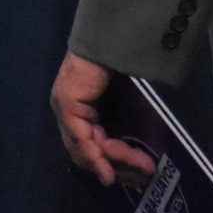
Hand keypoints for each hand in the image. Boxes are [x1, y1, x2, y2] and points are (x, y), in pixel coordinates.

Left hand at [50, 52, 157, 185]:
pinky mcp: (67, 103)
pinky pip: (79, 138)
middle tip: (144, 173)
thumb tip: (146, 161)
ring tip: (141, 165)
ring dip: (114, 161)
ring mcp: (65, 109)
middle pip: (87, 155)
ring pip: (84, 151)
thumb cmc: (125, 67)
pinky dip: (95, 155)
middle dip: (119, 167)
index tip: (142, 172)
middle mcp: (71, 115)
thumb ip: (132, 128)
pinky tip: (109, 167)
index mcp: (84, 115)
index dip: (117, 165)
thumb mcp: (132, 106)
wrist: (116, 39)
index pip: (93, 150)